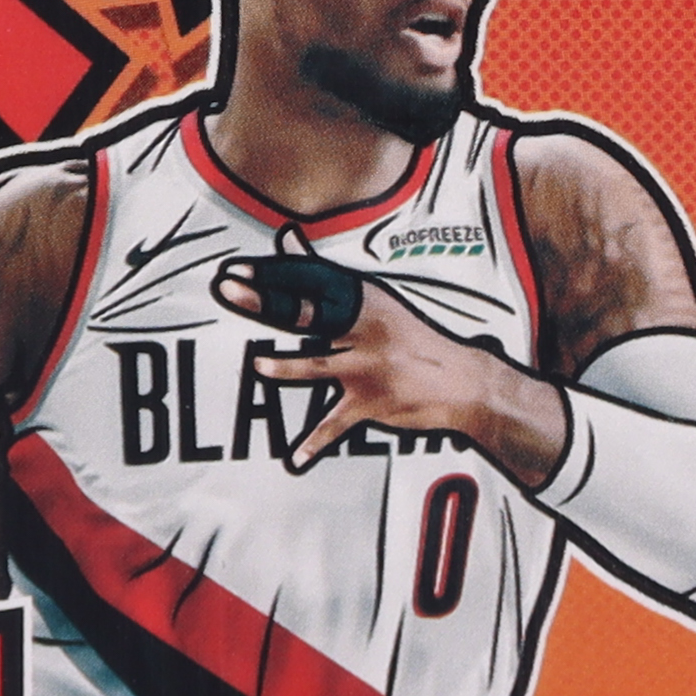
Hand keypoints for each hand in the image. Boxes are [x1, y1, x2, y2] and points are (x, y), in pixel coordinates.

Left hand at [213, 263, 568, 483]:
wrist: (463, 383)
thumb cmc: (413, 340)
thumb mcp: (375, 301)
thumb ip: (325, 274)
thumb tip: (289, 238)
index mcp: (365, 301)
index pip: (311, 281)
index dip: (272, 274)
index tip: (239, 271)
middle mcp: (365, 330)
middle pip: (308, 313)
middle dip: (267, 304)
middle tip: (233, 293)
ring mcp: (368, 368)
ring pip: (316, 366)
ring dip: (285, 368)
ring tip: (259, 367)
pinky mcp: (371, 404)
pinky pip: (335, 425)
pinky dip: (314, 443)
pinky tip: (295, 457)